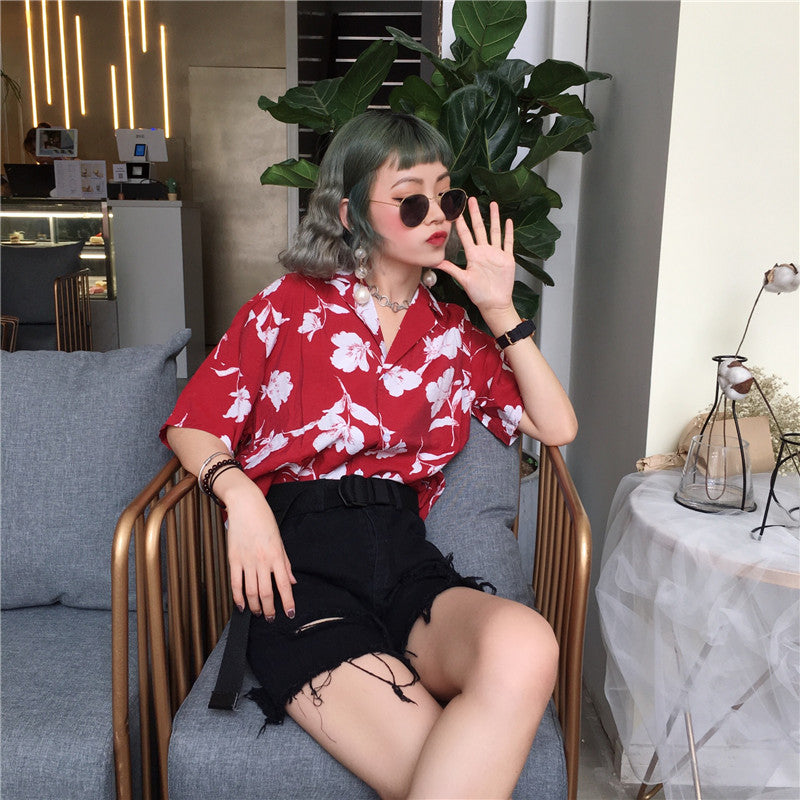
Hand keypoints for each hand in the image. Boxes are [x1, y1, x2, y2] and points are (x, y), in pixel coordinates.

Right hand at [224, 482, 296, 620]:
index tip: (290, 614)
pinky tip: (242, 605)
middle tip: (270, 618)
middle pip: (266, 593)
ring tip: (257, 613)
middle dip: (269, 609)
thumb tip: (292, 581)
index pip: (284, 585)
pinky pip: (235, 583)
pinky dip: (238, 598)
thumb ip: (285, 564)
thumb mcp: (280, 541)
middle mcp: (262, 561)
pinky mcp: (233, 559)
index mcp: (276, 556)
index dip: (288, 602)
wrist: (246, 505)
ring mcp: (247, 561)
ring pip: (251, 591)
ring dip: (255, 606)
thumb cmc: (264, 520)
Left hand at [435, 197, 515, 314]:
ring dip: (494, 218)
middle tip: (471, 200)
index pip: (465, 235)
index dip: (461, 223)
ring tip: (493, 204)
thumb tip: (435, 263)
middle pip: (479, 228)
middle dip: (475, 214)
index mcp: (473, 255)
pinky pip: (508, 242)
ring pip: (494, 231)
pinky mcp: (507, 258)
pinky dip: (508, 232)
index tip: (456, 210)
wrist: (494, 303)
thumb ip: (451, 269)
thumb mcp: (463, 279)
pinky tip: (508, 221)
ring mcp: (496, 254)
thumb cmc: (479, 294)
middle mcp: (484, 252)